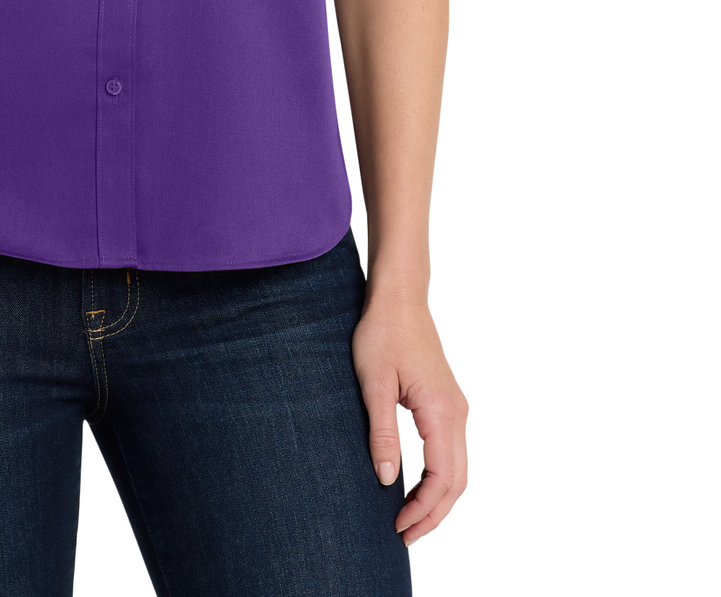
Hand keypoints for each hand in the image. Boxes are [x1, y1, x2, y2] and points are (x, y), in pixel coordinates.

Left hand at [351, 293, 467, 544]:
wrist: (399, 298)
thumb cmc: (383, 333)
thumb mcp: (374, 383)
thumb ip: (382, 432)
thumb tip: (386, 480)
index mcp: (441, 411)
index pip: (443, 477)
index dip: (423, 508)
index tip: (398, 526)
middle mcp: (457, 412)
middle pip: (457, 480)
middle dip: (434, 514)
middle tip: (404, 535)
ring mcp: (455, 408)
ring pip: (458, 468)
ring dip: (438, 498)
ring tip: (409, 519)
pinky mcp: (447, 403)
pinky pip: (451, 452)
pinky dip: (439, 478)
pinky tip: (417, 487)